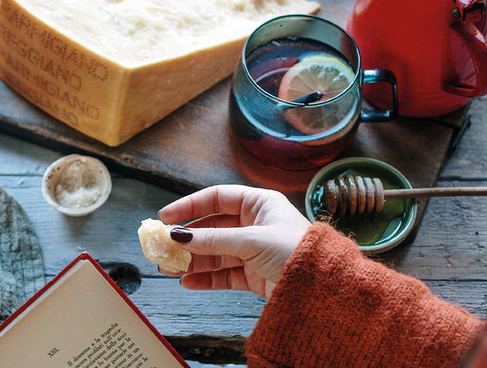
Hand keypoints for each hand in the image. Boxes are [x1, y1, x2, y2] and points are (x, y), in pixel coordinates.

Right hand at [157, 185, 310, 299]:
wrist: (323, 289)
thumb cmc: (296, 252)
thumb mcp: (250, 240)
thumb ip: (212, 239)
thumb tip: (178, 236)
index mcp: (260, 204)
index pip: (217, 198)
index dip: (190, 206)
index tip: (166, 217)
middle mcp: (256, 225)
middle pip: (213, 228)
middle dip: (188, 239)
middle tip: (163, 248)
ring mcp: (255, 251)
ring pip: (215, 253)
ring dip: (192, 261)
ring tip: (168, 269)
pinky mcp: (255, 275)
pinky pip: (224, 274)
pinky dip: (206, 278)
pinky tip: (188, 281)